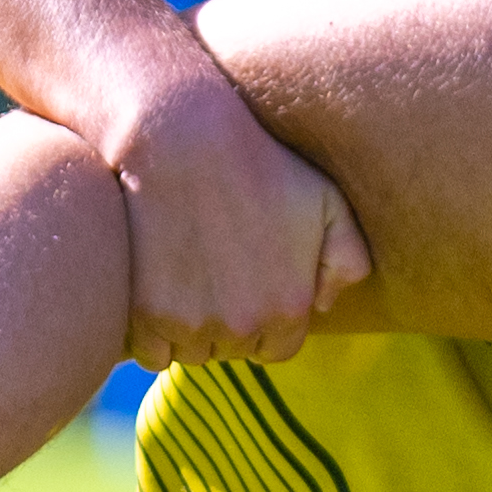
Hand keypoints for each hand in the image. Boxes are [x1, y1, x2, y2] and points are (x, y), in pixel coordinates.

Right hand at [104, 62, 369, 366]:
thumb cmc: (257, 162)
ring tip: (183, 277)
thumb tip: (324, 305)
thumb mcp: (324, 198)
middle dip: (226, 323)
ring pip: (190, 353)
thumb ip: (346, 256)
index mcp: (289, 307)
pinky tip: (154, 292)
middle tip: (212, 273)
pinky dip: (151, 334)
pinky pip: (150, 352)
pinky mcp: (145, 315)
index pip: (276, 347)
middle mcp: (242, 325)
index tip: (246, 285)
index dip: (262, 320)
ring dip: (188, 331)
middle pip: (232, 350)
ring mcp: (191, 323)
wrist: (179, 138)